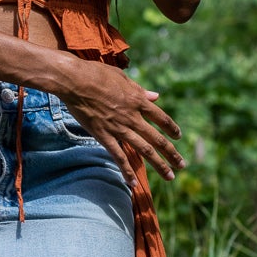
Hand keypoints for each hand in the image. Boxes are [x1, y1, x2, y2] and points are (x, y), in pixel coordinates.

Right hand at [58, 59, 184, 185]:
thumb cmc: (96, 73)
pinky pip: (118, 156)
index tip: (178, 137)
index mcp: (138, 100)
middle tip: (182, 165)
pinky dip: (126, 170)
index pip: (161, 118)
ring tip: (170, 177)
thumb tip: (156, 96)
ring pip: (144, 150)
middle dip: (172, 154)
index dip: (172, 128)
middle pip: (157, 139)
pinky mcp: (103, 135)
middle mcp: (133, 117)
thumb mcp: (122, 78)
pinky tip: (132, 183)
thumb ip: (140, 90)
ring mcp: (119, 128)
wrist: (75, 80)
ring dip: (159, 165)